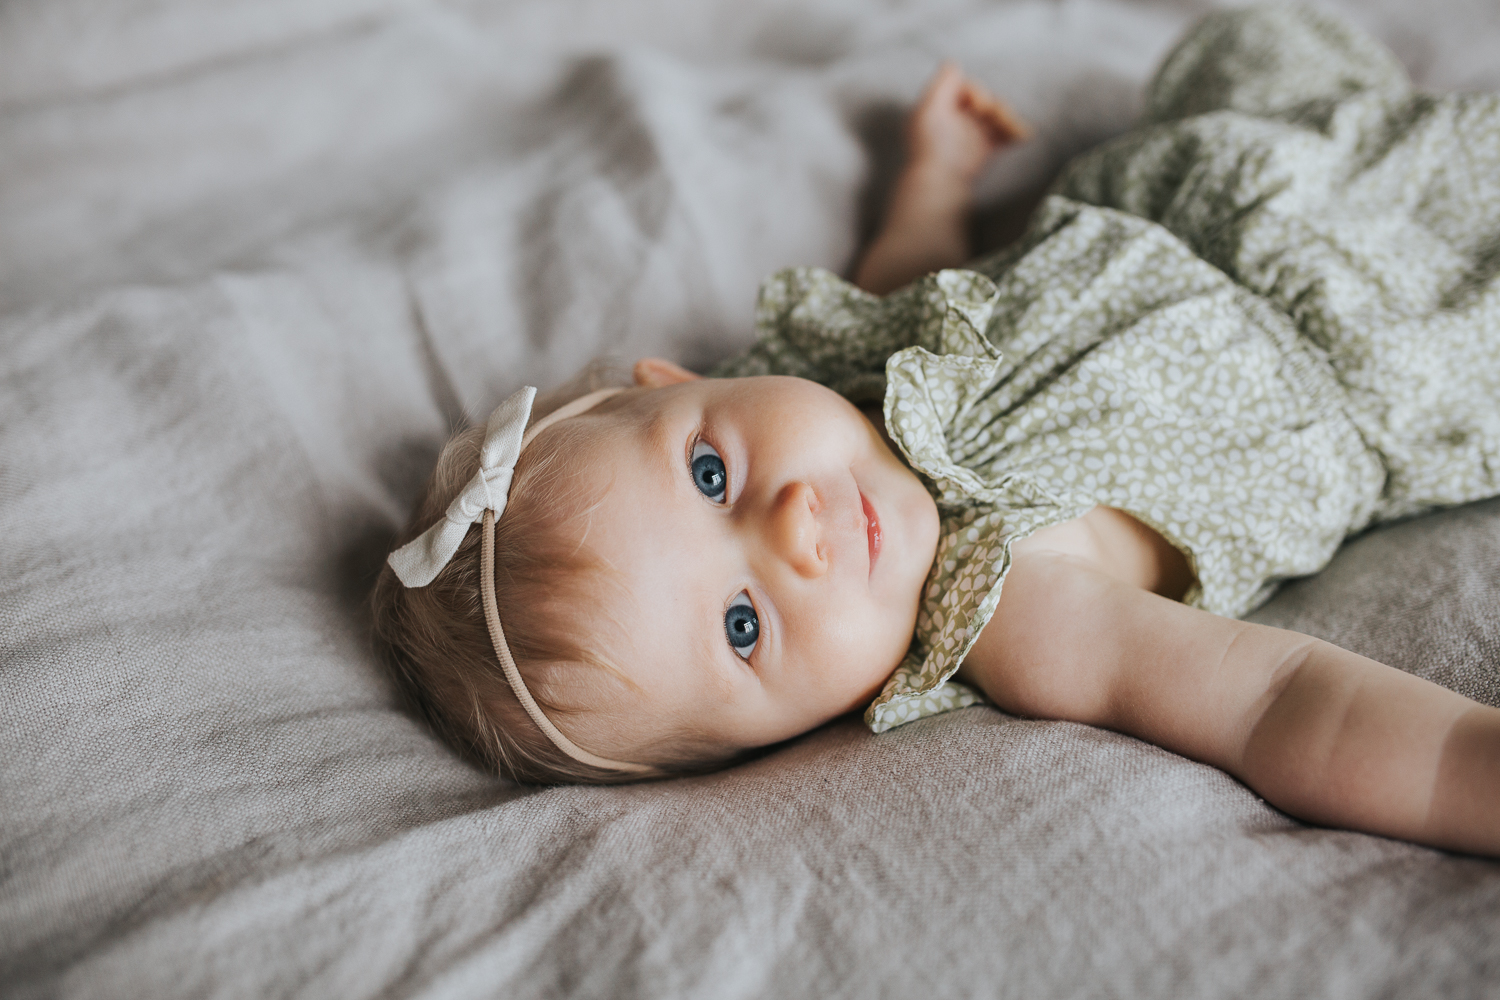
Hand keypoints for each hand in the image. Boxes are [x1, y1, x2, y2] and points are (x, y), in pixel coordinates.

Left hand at [905, 62, 1030, 183]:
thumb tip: (953, 63)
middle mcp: (954, 118)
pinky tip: (1023, 137)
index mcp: (940, 106)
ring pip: (997, 117)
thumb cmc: (932, 148)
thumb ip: (941, 85)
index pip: (967, 87)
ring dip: (1009, 120)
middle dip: (996, 108)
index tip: (979, 107)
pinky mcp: (982, 151)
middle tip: (995, 117)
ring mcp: (969, 135)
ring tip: (1018, 132)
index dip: (978, 93)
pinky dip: (1014, 133)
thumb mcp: (929, 110)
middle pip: (986, 101)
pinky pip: (1002, 136)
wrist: (940, 186)